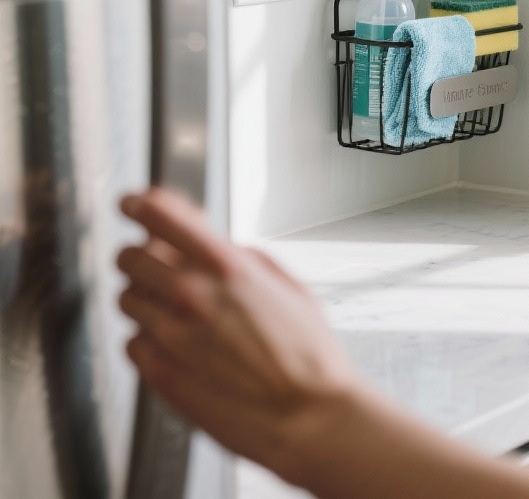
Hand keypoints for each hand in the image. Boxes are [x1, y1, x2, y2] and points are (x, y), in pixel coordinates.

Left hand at [117, 188, 358, 483]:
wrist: (309, 419)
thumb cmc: (307, 356)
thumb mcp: (284, 284)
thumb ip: (239, 258)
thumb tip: (214, 248)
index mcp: (225, 266)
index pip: (158, 214)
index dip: (138, 203)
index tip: (131, 203)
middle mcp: (191, 295)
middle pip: (130, 256)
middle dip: (140, 255)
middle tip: (155, 264)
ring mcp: (171, 336)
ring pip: (125, 298)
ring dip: (143, 298)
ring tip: (171, 311)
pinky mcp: (160, 375)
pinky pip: (131, 342)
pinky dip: (146, 339)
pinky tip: (173, 344)